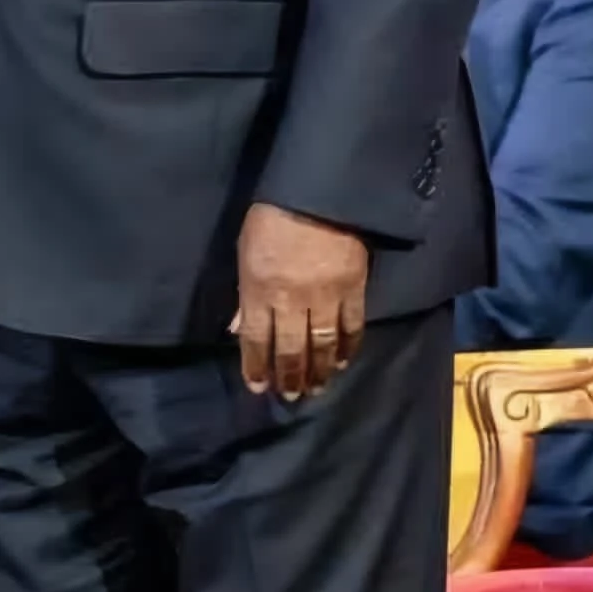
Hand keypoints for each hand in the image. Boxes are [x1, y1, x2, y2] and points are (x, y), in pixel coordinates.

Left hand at [233, 203, 367, 401]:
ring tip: (315, 389)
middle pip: (290, 349)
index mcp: (259, 289)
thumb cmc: (271, 219)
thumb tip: (238, 328)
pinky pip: (352, 328)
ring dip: (319, 371)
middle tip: (290, 397)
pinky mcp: (354, 290)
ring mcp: (325, 297)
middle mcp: (291, 300)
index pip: (256, 339)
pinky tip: (343, 362)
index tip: (258, 387)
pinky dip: (348, 348)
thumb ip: (244, 293)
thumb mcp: (244, 251)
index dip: (257, 366)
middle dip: (288, 377)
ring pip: (322, 346)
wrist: (318, 194)